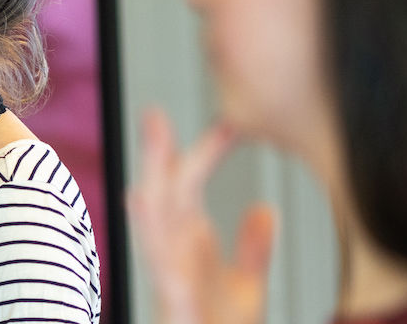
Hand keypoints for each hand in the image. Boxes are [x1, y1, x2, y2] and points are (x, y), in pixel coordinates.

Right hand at [127, 109, 275, 323]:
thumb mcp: (247, 285)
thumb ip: (254, 248)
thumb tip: (264, 209)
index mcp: (189, 244)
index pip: (191, 186)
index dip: (206, 153)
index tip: (229, 123)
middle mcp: (174, 251)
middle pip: (162, 192)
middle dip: (157, 153)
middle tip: (155, 113)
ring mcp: (169, 270)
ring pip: (153, 216)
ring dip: (150, 177)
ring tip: (150, 144)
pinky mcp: (172, 292)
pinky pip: (157, 255)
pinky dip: (148, 227)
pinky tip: (141, 200)